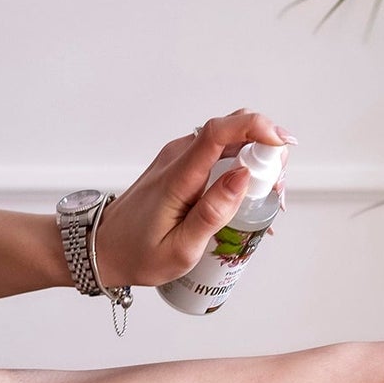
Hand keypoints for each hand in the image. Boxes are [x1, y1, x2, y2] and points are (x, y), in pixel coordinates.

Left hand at [94, 110, 296, 286]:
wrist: (101, 248)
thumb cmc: (137, 255)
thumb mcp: (180, 249)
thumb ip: (213, 214)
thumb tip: (242, 177)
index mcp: (178, 176)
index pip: (219, 131)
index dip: (256, 127)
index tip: (282, 143)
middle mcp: (178, 156)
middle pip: (233, 132)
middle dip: (266, 153)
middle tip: (276, 194)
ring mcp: (178, 157)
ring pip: (230, 143)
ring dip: (256, 164)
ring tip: (265, 203)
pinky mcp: (181, 165)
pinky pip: (219, 155)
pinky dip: (240, 169)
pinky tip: (247, 201)